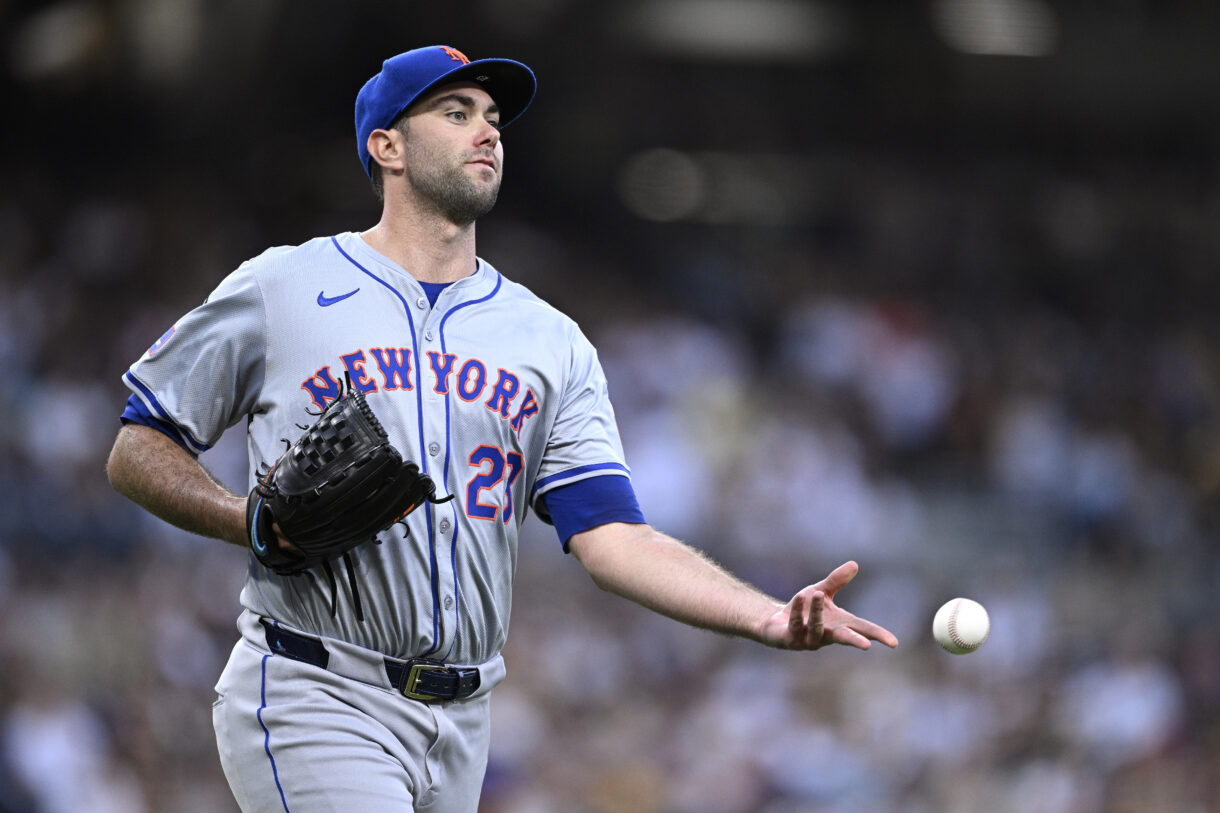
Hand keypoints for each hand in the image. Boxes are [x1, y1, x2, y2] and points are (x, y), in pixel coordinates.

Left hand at [759, 561, 898, 650]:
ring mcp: (808, 640)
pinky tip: (799, 596)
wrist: (775, 622)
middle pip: (844, 639)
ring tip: (818, 593)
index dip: (878, 635)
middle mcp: (826, 635)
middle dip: (855, 641)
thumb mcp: (821, 591)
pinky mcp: (791, 639)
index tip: (894, 643)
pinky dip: (798, 610)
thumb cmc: (804, 610)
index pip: (862, 629)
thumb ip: (836, 581)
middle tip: (866, 646)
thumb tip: (854, 564)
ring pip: (817, 628)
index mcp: (839, 625)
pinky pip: (796, 625)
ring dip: (818, 612)